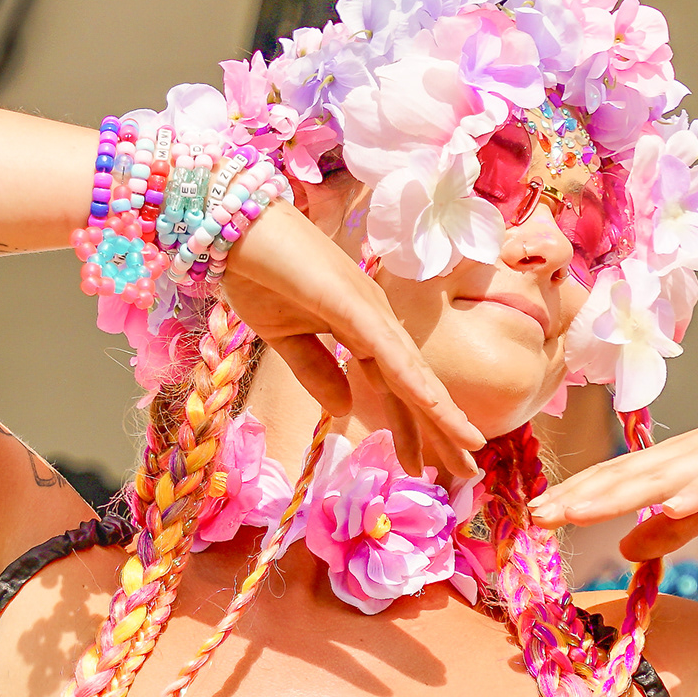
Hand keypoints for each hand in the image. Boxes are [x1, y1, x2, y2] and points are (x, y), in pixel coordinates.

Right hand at [223, 202, 485, 479]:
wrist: (227, 225)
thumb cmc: (256, 273)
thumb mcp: (284, 339)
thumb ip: (316, 372)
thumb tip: (346, 409)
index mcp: (360, 328)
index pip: (395, 387)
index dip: (414, 427)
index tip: (426, 466)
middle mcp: (374, 319)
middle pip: (415, 384)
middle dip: (442, 429)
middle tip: (470, 471)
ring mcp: (365, 308)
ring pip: (410, 370)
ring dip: (441, 410)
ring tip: (470, 445)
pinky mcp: (347, 301)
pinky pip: (382, 348)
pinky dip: (408, 377)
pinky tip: (432, 404)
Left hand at [528, 402, 697, 558]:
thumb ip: (672, 528)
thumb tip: (628, 550)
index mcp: (674, 464)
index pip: (615, 480)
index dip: (575, 496)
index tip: (534, 517)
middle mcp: (687, 454)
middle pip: (624, 475)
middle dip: (578, 495)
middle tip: (535, 516)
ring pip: (658, 475)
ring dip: (616, 494)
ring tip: (578, 512)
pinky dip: (695, 490)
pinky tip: (670, 504)